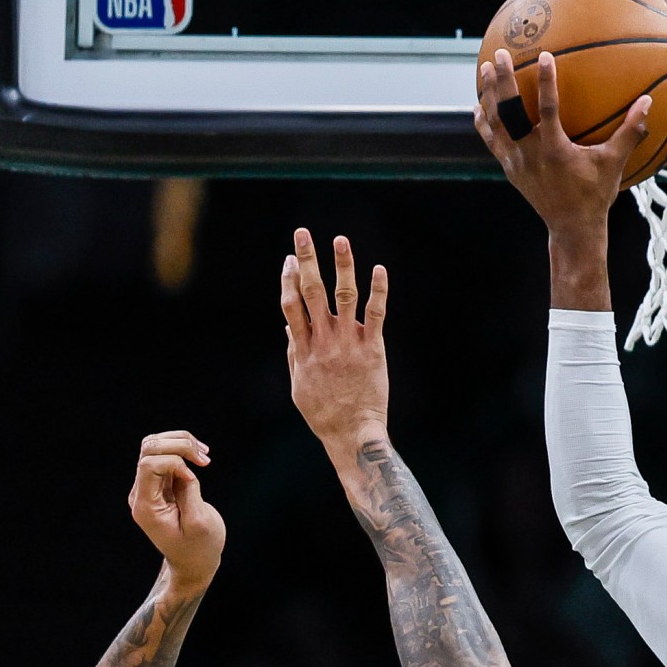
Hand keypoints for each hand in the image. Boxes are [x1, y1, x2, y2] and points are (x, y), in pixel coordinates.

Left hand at [128, 429, 224, 589]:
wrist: (194, 563)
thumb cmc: (198, 548)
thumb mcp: (199, 523)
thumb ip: (189, 491)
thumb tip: (185, 469)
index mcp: (145, 507)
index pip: (149, 465)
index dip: (175, 462)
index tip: (195, 479)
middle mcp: (141, 493)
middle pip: (149, 449)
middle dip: (178, 445)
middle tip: (204, 458)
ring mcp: (149, 487)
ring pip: (154, 445)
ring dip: (180, 442)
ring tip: (203, 454)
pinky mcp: (161, 484)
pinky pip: (165, 454)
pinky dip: (183, 449)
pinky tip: (200, 457)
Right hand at [281, 229, 389, 453]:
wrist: (352, 432)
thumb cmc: (324, 413)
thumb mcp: (299, 385)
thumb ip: (294, 353)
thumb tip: (289, 326)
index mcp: (302, 349)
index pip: (291, 304)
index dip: (287, 279)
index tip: (287, 259)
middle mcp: (323, 341)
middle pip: (311, 292)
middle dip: (304, 260)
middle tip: (301, 234)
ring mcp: (348, 343)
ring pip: (343, 296)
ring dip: (341, 265)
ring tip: (339, 240)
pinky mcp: (372, 348)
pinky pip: (376, 313)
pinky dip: (378, 290)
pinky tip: (379, 269)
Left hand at [473, 48, 650, 241]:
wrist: (571, 228)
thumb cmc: (595, 194)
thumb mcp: (614, 164)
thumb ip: (630, 132)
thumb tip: (648, 102)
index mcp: (555, 150)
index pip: (547, 109)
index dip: (545, 81)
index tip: (544, 56)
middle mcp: (530, 154)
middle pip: (510, 112)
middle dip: (504, 81)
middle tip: (501, 54)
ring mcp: (516, 162)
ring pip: (496, 123)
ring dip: (489, 94)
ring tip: (486, 68)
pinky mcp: (509, 168)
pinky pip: (492, 140)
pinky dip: (484, 122)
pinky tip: (480, 106)